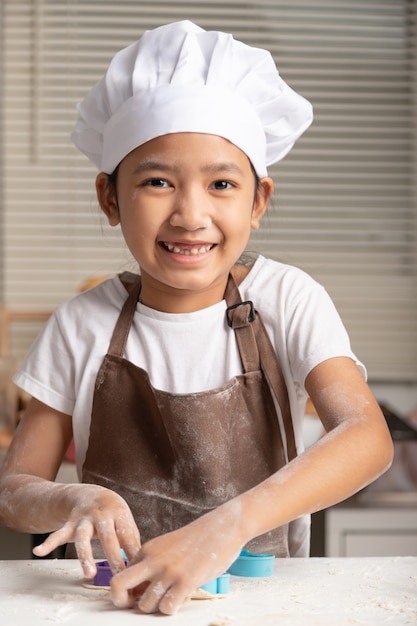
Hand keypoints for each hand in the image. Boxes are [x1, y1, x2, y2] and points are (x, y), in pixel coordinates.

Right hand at [32, 484, 139, 577]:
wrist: (89, 493)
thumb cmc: (112, 512)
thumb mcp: (125, 520)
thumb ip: (131, 540)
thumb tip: (140, 563)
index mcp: (119, 513)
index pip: (127, 534)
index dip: (132, 552)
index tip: (135, 569)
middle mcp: (101, 515)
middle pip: (108, 537)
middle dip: (114, 557)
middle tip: (119, 575)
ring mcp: (84, 519)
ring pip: (83, 538)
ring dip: (86, 556)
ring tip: (89, 573)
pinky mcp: (69, 524)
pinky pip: (58, 534)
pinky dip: (48, 543)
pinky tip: (39, 551)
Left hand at [110, 504, 244, 614]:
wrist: (222, 527)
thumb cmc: (198, 539)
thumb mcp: (168, 546)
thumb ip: (153, 563)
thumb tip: (142, 591)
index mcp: (147, 549)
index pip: (122, 575)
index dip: (128, 591)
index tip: (139, 595)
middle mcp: (153, 560)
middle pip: (119, 586)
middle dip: (123, 602)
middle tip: (138, 605)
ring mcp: (168, 571)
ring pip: (145, 604)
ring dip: (156, 608)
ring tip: (171, 598)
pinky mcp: (185, 581)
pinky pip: (167, 608)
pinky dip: (172, 609)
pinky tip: (183, 597)